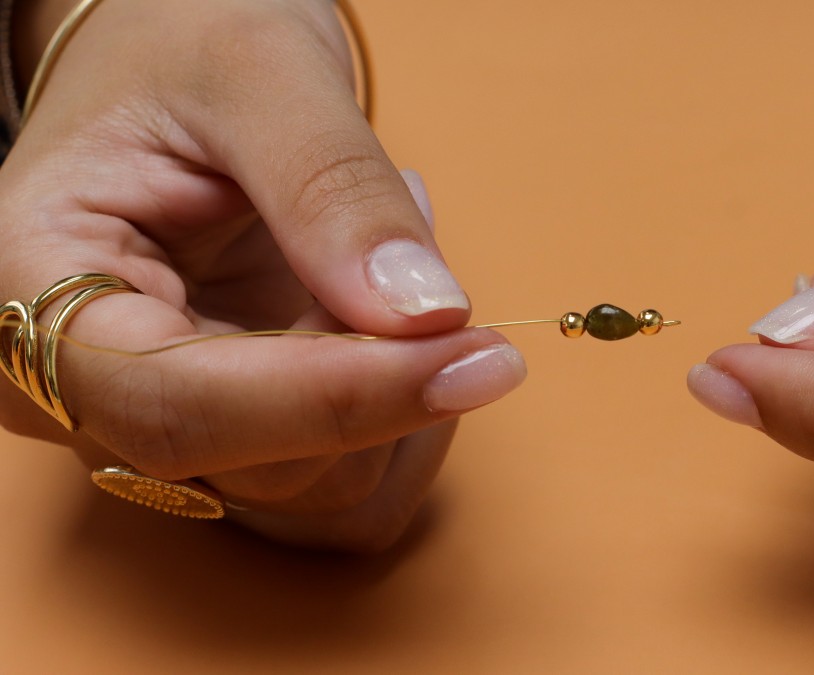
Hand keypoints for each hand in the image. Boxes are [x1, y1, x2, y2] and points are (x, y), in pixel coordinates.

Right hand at [0, 0, 525, 550]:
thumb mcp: (256, 70)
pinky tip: (378, 300)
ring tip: (382, 236)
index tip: (472, 355)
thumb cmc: (179, 44)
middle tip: (419, 228)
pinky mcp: (233, 432)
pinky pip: (348, 477)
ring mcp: (160, 419)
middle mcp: (80, 387)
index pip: (183, 404)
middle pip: (260, 465)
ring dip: (398, 376)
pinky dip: (402, 401)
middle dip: (381, 374)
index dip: (337, 397)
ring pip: (321, 486)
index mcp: (31, 287)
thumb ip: (331, 186)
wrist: (166, 61)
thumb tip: (422, 313)